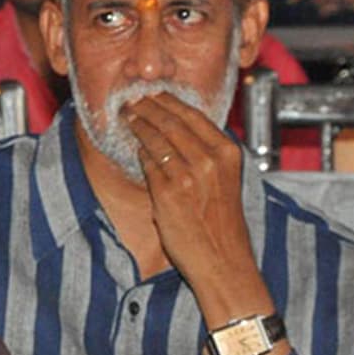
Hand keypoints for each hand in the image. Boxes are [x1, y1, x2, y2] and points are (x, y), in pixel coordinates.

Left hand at [120, 93, 253, 282]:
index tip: (153, 95)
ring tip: (126, 117)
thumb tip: (178, 133)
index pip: (193, 115)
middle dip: (147, 107)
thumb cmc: (222, 224)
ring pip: (156, 139)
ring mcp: (188, 175)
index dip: (168, 102)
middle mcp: (210, 159)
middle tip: (131, 101)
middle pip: (171, 121)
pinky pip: (148, 163)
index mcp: (227, 153)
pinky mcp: (167, 192)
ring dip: (138, 124)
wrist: (223, 260)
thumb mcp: (224, 181)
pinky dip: (139, 152)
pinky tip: (133, 147)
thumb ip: (207, 155)